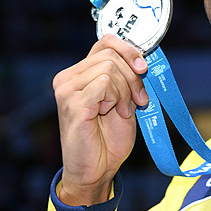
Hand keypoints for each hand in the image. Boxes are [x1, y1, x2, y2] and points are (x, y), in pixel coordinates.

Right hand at [52, 34, 148, 205]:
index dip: (129, 50)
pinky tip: (114, 113)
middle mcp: (67, 77)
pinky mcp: (72, 103)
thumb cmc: (109, 137)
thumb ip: (126, 76)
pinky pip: (104, 83)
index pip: (106, 41)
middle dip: (133, 77)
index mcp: (79, 73)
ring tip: (122, 111)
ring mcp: (66, 89)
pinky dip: (117, 98)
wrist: (98, 169)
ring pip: (110, 67)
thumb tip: (142, 56)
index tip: (143, 68)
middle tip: (137, 101)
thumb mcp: (124, 99)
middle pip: (111, 54)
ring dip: (126, 90)